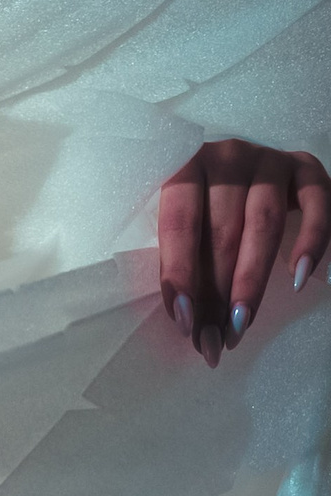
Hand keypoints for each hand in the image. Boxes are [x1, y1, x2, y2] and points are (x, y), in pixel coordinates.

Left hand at [158, 141, 329, 366]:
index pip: (179, 222)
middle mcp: (227, 156)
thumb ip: (189, 265)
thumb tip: (192, 326)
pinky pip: (315, 204)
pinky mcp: (306, 168)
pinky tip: (297, 279)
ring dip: (252, 278)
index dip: (179, 272)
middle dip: (216, 292)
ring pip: (263, 222)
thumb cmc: (208, 208)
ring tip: (241, 322)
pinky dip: (310, 241)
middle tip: (212, 339)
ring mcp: (269, 160)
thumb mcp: (190, 227)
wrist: (250, 172)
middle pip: (221, 230)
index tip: (183, 319)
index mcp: (185, 166)